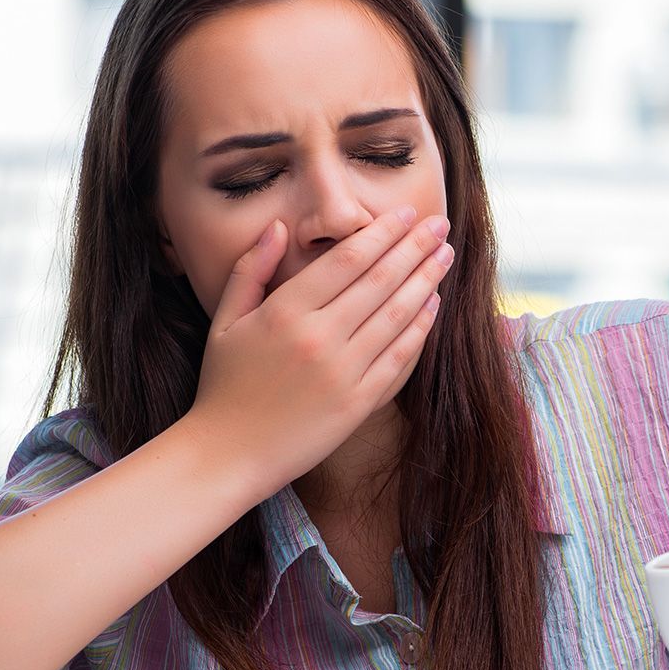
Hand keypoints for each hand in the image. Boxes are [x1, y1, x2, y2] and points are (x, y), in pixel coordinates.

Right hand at [187, 207, 452, 488]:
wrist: (228, 454)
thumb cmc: (223, 386)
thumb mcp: (226, 321)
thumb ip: (251, 269)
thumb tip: (279, 226)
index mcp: (285, 312)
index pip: (347, 259)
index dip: (382, 233)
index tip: (406, 215)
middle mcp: (318, 338)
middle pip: (380, 280)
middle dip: (415, 248)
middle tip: (440, 225)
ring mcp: (342, 372)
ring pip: (396, 315)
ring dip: (426, 281)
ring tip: (445, 257)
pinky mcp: (358, 404)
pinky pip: (399, 359)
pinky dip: (419, 329)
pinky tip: (433, 305)